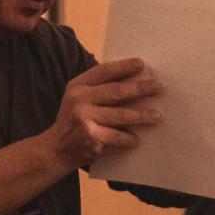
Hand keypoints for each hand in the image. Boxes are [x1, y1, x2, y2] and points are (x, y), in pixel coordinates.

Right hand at [45, 58, 162, 168]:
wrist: (55, 149)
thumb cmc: (75, 120)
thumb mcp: (79, 99)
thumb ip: (100, 89)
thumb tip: (135, 80)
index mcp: (78, 86)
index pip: (104, 71)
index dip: (124, 66)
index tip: (142, 64)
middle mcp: (79, 100)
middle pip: (116, 91)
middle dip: (140, 88)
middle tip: (158, 87)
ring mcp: (84, 119)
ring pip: (121, 115)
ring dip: (142, 115)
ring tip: (157, 115)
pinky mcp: (91, 138)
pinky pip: (117, 136)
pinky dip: (129, 138)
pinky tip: (137, 139)